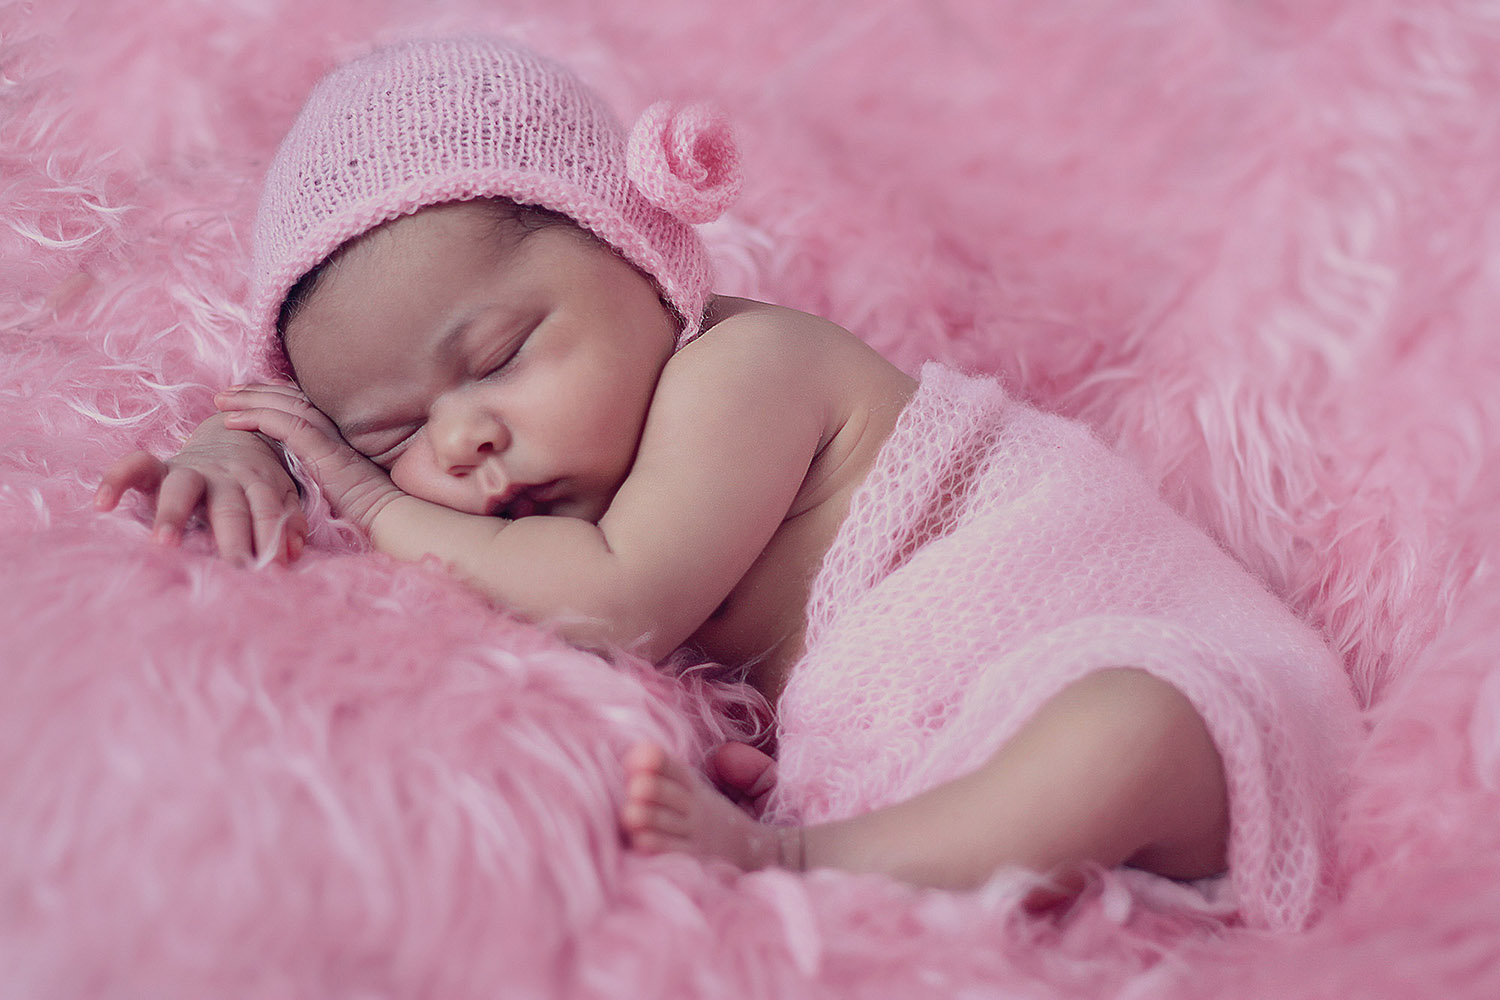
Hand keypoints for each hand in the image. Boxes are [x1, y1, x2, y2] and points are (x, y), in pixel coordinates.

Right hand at [95, 412, 305, 564]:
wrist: (232, 433)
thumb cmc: (256, 480)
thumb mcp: (281, 493)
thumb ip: (288, 518)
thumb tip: (295, 551)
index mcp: (259, 482)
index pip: (267, 511)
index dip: (272, 537)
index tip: (274, 569)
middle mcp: (226, 475)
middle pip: (230, 506)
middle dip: (232, 537)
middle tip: (234, 568)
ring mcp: (192, 469)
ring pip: (182, 487)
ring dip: (173, 513)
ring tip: (163, 543)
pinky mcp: (160, 466)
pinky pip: (135, 465)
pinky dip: (117, 479)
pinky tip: (102, 503)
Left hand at [214, 383, 403, 531]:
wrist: (386, 515)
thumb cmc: (362, 507)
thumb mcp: (334, 480)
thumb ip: (314, 466)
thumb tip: (288, 468)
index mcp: (335, 433)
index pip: (299, 402)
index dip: (271, 395)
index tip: (244, 397)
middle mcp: (333, 427)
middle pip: (289, 397)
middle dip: (254, 391)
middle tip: (225, 391)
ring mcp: (330, 436)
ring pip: (284, 405)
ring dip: (249, 400)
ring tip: (221, 401)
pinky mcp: (324, 449)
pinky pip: (286, 425)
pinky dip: (257, 418)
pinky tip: (233, 420)